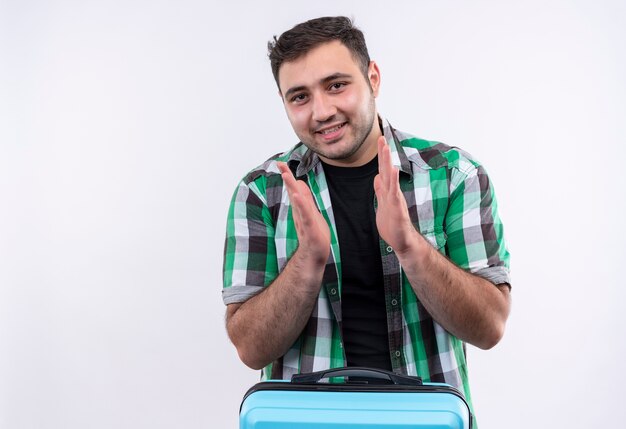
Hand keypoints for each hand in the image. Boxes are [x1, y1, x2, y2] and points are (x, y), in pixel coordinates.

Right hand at [277, 162, 330, 266]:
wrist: (313, 258)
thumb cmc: (313, 237)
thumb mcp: (311, 214)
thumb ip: (305, 200)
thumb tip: (299, 184)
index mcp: (302, 209)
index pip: (295, 189)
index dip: (288, 176)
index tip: (281, 163)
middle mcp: (301, 213)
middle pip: (293, 192)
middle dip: (287, 177)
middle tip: (279, 163)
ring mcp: (305, 222)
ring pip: (298, 202)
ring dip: (292, 188)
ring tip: (286, 175)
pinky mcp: (310, 232)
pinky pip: (305, 217)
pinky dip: (301, 206)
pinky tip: (297, 196)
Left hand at [373, 137, 420, 255]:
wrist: (402, 241)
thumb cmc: (393, 224)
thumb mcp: (383, 204)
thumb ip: (380, 191)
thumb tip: (377, 177)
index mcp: (388, 191)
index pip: (383, 170)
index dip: (380, 157)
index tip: (379, 141)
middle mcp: (392, 192)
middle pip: (387, 169)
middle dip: (384, 153)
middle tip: (381, 137)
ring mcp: (396, 199)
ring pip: (391, 178)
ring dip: (388, 163)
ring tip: (386, 149)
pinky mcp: (398, 208)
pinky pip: (395, 193)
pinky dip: (394, 181)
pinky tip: (394, 171)